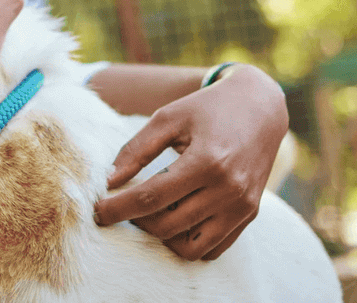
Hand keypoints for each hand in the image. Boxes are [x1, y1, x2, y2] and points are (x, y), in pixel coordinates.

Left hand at [93, 65, 287, 260]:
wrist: (259, 107)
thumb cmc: (206, 108)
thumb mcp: (167, 118)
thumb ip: (136, 150)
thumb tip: (108, 182)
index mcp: (206, 161)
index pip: (151, 197)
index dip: (118, 208)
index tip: (97, 212)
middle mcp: (228, 189)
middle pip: (167, 225)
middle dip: (135, 220)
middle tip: (121, 207)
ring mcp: (242, 207)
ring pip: (190, 247)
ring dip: (161, 236)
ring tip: (149, 213)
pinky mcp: (249, 216)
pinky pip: (213, 249)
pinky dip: (189, 243)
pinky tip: (174, 221)